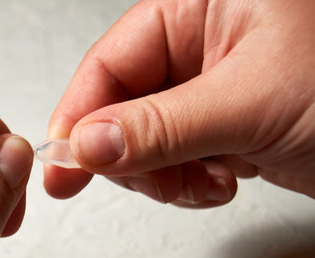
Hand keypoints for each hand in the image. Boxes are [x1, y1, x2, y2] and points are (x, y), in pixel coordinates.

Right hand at [45, 0, 314, 205]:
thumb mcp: (252, 102)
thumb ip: (161, 126)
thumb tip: (88, 145)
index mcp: (199, 10)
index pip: (110, 62)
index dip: (80, 115)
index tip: (62, 162)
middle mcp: (200, 47)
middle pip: (121, 107)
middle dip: (129, 154)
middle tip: (149, 180)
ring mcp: (209, 91)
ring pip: (145, 142)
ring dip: (163, 175)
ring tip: (205, 180)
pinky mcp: (224, 129)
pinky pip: (176, 162)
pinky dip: (187, 183)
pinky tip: (221, 182)